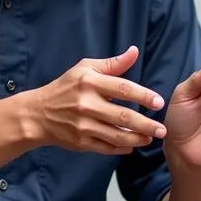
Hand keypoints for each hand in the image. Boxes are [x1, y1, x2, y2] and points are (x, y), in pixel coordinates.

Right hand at [26, 46, 165, 155]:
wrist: (38, 114)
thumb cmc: (66, 88)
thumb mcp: (85, 69)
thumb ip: (112, 64)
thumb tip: (134, 51)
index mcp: (89, 83)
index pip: (122, 89)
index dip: (143, 96)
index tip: (159, 102)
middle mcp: (86, 105)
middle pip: (123, 116)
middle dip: (146, 124)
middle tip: (162, 128)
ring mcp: (83, 126)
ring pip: (117, 136)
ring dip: (138, 138)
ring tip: (152, 137)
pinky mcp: (81, 142)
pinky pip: (107, 148)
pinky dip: (122, 148)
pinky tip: (133, 145)